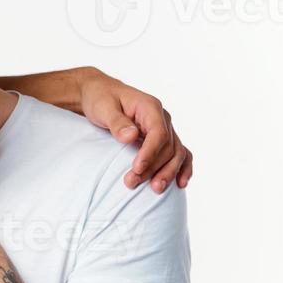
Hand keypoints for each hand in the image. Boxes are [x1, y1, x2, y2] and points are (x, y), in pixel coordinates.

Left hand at [75, 69, 193, 192]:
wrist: (100, 93)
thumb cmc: (100, 99)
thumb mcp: (103, 108)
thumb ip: (117, 122)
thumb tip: (132, 136)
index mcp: (150, 107)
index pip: (158, 133)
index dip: (150, 153)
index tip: (136, 168)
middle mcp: (162, 117)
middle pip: (168, 146)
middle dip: (153, 167)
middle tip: (131, 183)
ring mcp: (164, 128)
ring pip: (176, 152)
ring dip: (168, 172)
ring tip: (155, 189)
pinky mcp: (161, 138)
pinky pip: (178, 153)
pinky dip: (181, 167)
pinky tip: (180, 183)